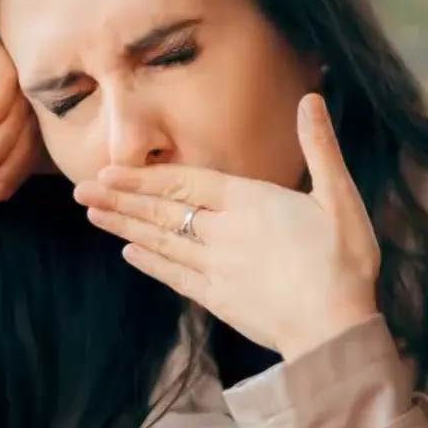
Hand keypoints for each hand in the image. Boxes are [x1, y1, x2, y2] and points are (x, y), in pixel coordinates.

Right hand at [0, 25, 45, 201]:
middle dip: (16, 153)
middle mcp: (12, 62)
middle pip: (37, 109)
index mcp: (23, 87)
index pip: (45, 122)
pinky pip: (9, 78)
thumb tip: (97, 158)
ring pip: (25, 97)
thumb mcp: (10, 155)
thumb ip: (45, 147)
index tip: (1, 191)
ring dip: (6, 139)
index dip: (27, 160)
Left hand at [73, 94, 380, 357]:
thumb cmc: (345, 262)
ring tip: (93, 215)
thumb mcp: (341, 198)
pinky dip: (151, 264)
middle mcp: (225, 233)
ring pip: (162, 242)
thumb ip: (321, 148)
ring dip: (126, 227)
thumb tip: (311, 100)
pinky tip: (130, 253)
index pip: (187, 182)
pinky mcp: (219, 299)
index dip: (145, 177)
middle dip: (121, 199)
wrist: (335, 328)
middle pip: (164, 211)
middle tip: (83, 190)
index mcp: (253, 203)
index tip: (109, 171)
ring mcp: (218, 268)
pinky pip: (176, 276)